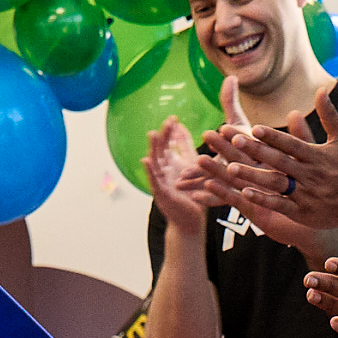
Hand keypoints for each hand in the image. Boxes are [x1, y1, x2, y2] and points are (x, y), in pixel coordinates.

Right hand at [142, 119, 209, 234]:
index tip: (174, 118)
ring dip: (153, 148)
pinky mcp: (161, 193)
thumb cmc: (191, 194)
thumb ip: (185, 148)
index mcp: (171, 164)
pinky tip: (145, 161)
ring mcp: (161, 182)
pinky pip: (153, 180)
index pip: (169, 143)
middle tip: (167, 121)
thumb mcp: (191, 167)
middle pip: (161, 149)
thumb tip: (182, 128)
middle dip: (163, 135)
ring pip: (155, 162)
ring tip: (152, 134)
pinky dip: (149, 170)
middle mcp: (164, 171)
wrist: (190, 220)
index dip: (170, 131)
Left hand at [197, 98, 337, 233]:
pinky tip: (244, 192)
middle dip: (256, 151)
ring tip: (230, 168)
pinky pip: (279, 205)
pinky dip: (263, 199)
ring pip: (275, 183)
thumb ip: (329, 115)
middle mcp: (309, 174)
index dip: (272, 136)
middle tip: (234, 141)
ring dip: (252, 175)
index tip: (253, 128)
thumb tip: (321, 89)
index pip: (291, 144)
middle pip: (278, 161)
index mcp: (316, 156)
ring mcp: (305, 194)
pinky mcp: (302, 212)